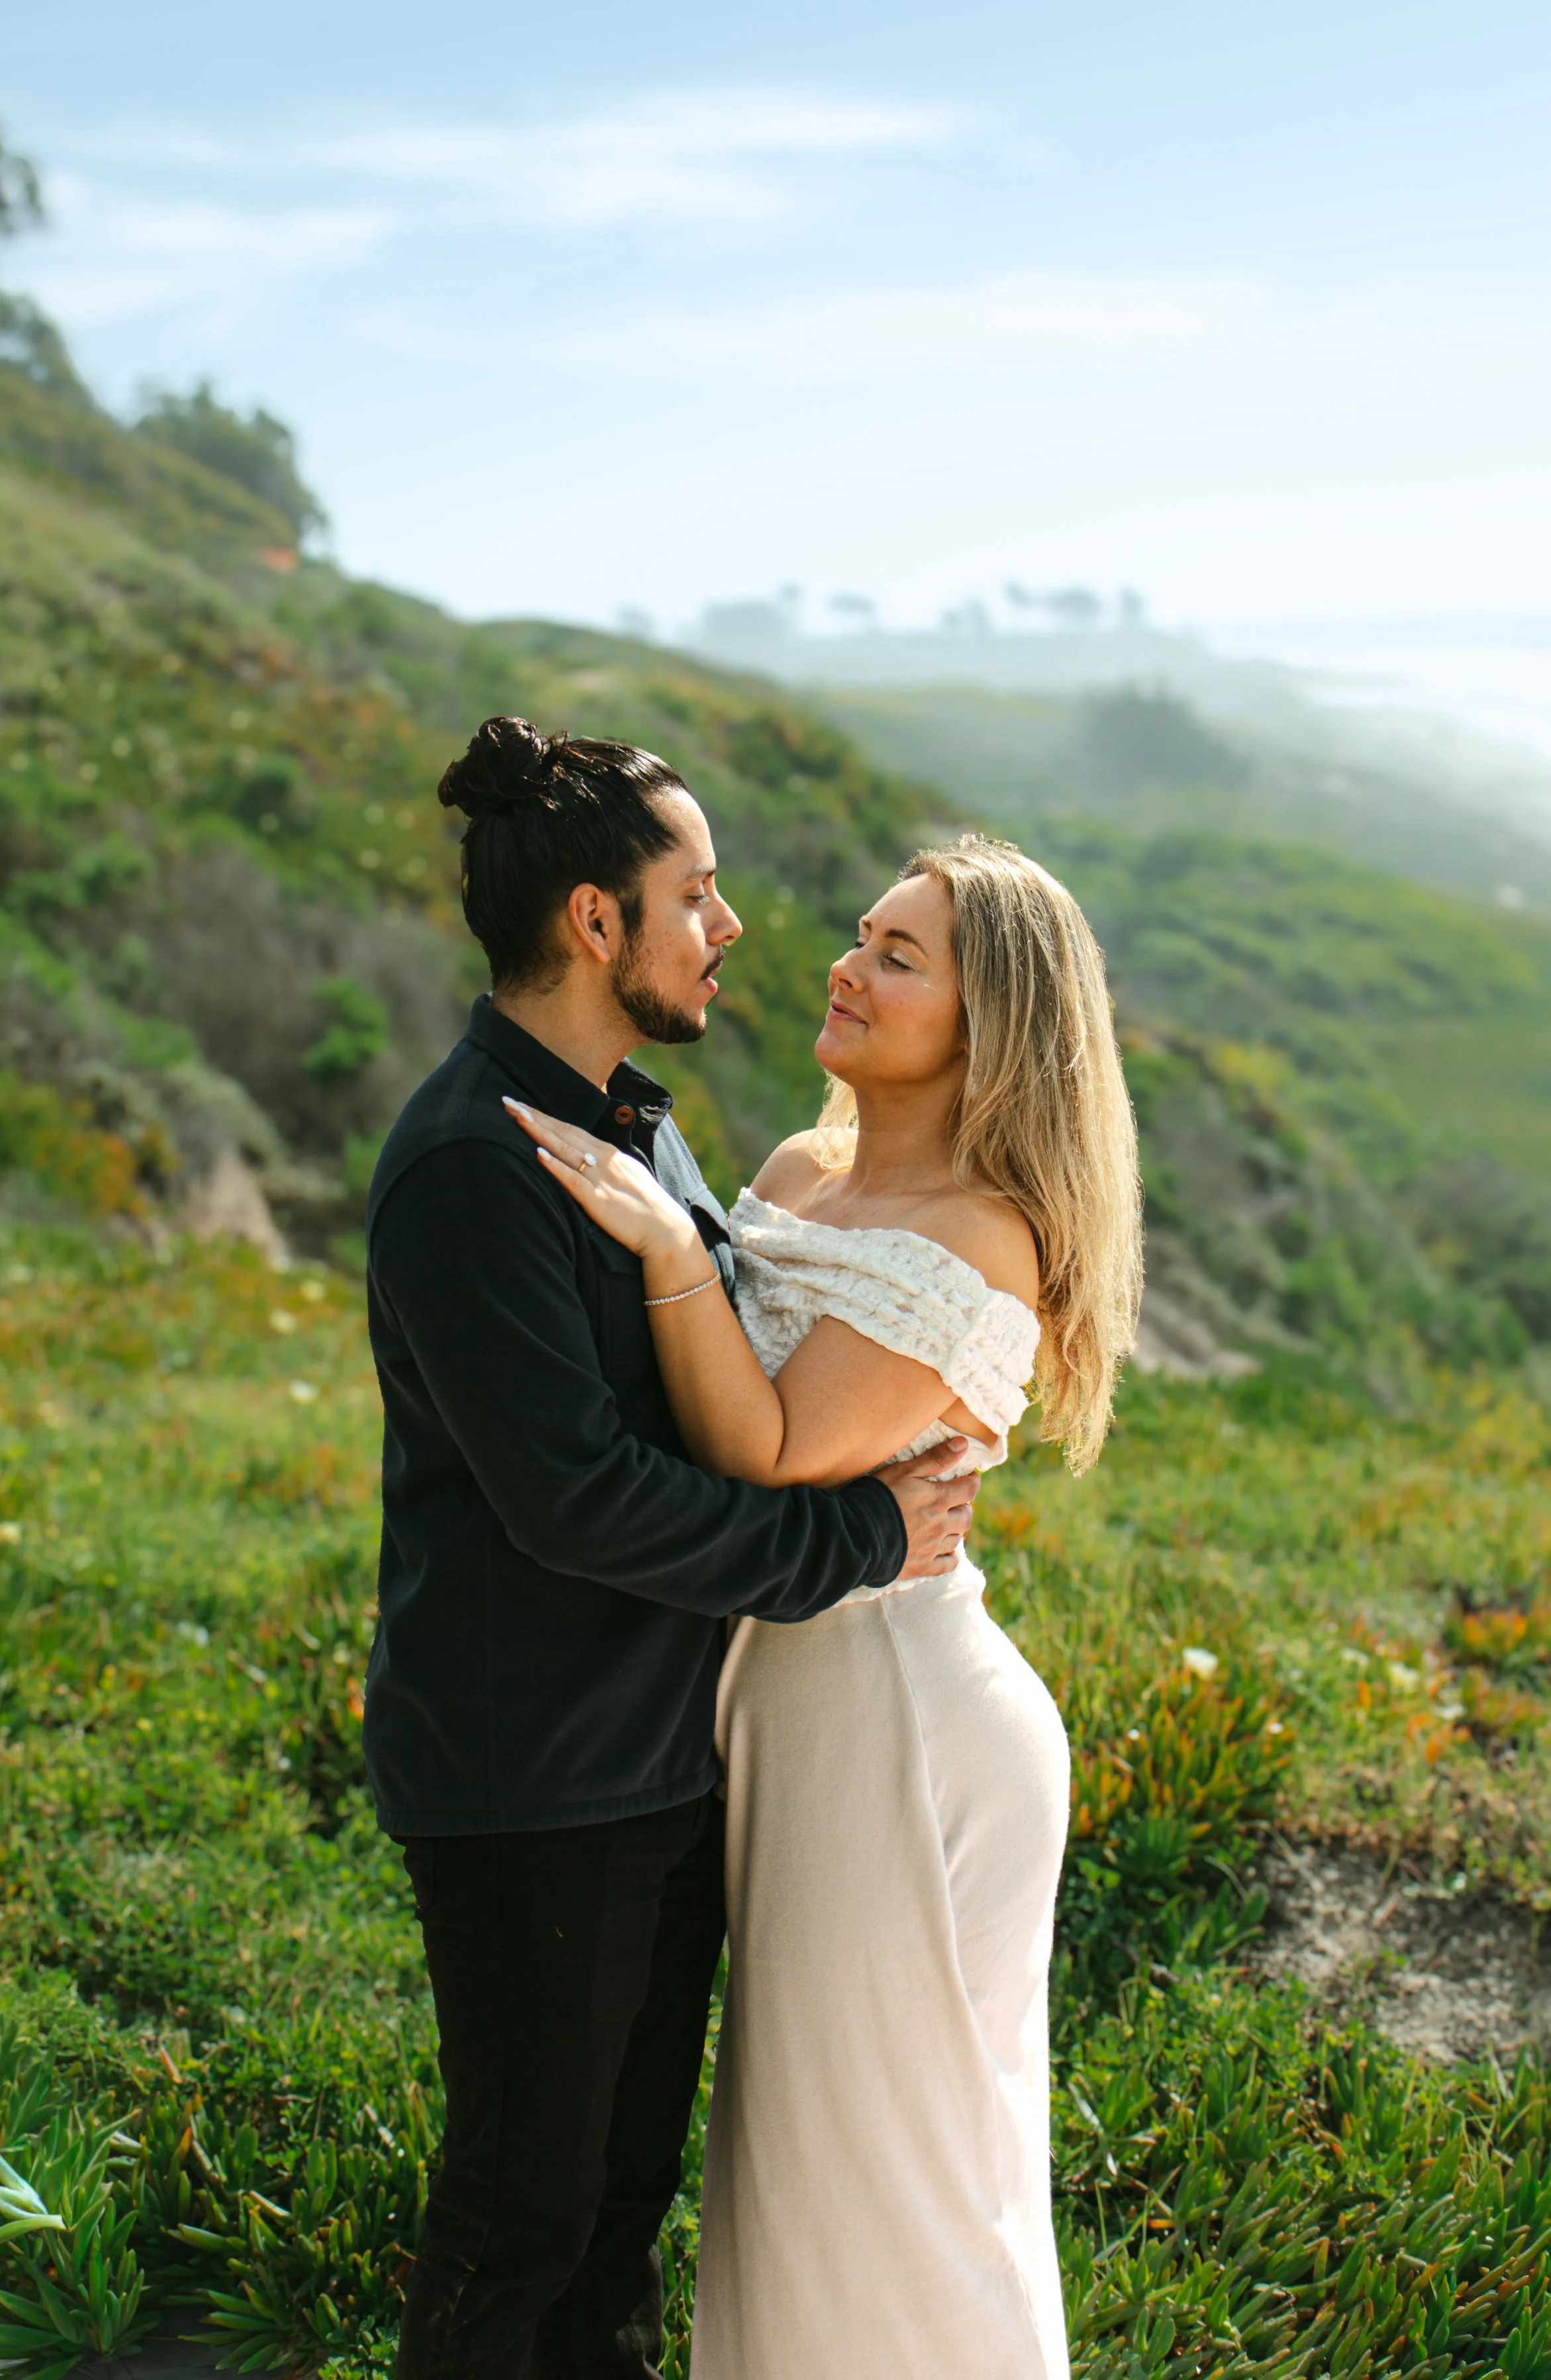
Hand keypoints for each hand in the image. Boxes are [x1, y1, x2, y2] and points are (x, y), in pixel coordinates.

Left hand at [502, 1099, 702, 1265]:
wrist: (667, 1232)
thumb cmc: (648, 1210)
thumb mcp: (628, 1179)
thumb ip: (608, 1168)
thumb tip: (589, 1164)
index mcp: (611, 1154)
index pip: (572, 1129)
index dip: (546, 1117)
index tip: (523, 1106)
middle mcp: (604, 1160)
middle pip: (563, 1131)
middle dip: (534, 1116)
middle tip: (508, 1102)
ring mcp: (601, 1178)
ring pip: (564, 1148)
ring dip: (539, 1131)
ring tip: (516, 1116)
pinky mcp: (598, 1199)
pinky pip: (573, 1179)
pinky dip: (556, 1166)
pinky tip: (539, 1154)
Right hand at [875, 1441, 979, 1577]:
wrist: (858, 1533)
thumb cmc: (879, 1496)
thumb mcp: (904, 1470)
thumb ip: (935, 1459)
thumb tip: (963, 1444)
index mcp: (939, 1499)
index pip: (968, 1489)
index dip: (972, 1481)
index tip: (970, 1478)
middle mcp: (941, 1525)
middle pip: (966, 1516)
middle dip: (965, 1506)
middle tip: (957, 1501)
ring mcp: (933, 1548)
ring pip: (958, 1539)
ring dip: (957, 1529)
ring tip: (949, 1523)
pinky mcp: (922, 1566)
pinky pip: (947, 1564)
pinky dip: (952, 1556)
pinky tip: (948, 1551)